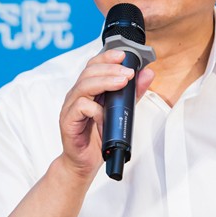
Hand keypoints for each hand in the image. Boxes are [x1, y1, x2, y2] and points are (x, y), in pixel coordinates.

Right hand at [59, 49, 153, 178]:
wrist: (85, 162)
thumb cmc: (98, 136)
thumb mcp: (121, 112)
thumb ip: (133, 93)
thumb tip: (147, 74)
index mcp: (88, 89)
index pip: (94, 65)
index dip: (107, 57)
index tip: (123, 55)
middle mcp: (77, 95)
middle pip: (89, 72)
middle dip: (110, 69)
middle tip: (128, 73)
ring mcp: (70, 107)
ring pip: (84, 85)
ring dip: (104, 82)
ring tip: (121, 83)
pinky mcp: (68, 120)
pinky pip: (80, 107)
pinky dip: (96, 109)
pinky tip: (105, 116)